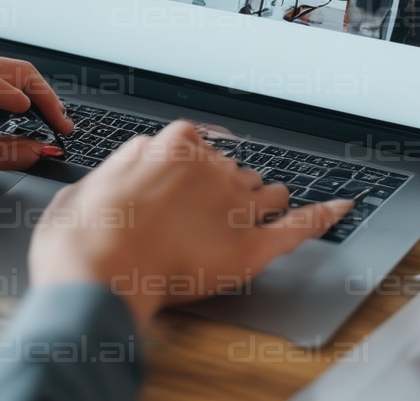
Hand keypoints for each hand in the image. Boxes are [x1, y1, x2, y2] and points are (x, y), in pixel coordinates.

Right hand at [28, 120, 351, 330]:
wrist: (94, 274)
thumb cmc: (80, 239)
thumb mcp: (81, 192)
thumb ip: (111, 178)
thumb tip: (115, 182)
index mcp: (166, 145)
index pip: (192, 146)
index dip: (190, 167)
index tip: (187, 178)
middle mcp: (205, 167)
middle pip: (230, 170)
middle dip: (227, 186)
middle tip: (216, 206)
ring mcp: (231, 205)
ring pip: (263, 194)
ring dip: (267, 199)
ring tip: (273, 204)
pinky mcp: (250, 247)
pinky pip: (297, 227)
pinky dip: (321, 216)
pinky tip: (339, 208)